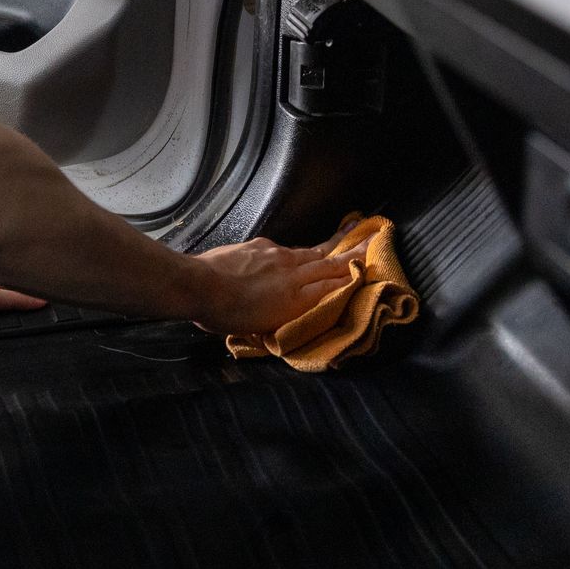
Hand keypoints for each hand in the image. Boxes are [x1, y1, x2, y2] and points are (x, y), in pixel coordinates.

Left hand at [189, 236, 363, 335]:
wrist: (199, 286)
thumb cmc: (225, 316)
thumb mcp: (259, 329)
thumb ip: (279, 319)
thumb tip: (286, 317)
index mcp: (295, 299)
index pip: (331, 286)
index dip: (351, 279)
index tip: (367, 271)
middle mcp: (292, 274)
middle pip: (328, 263)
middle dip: (350, 255)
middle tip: (370, 243)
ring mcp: (277, 256)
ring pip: (309, 253)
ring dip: (328, 250)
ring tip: (346, 239)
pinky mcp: (261, 245)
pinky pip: (285, 249)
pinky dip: (295, 253)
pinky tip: (295, 254)